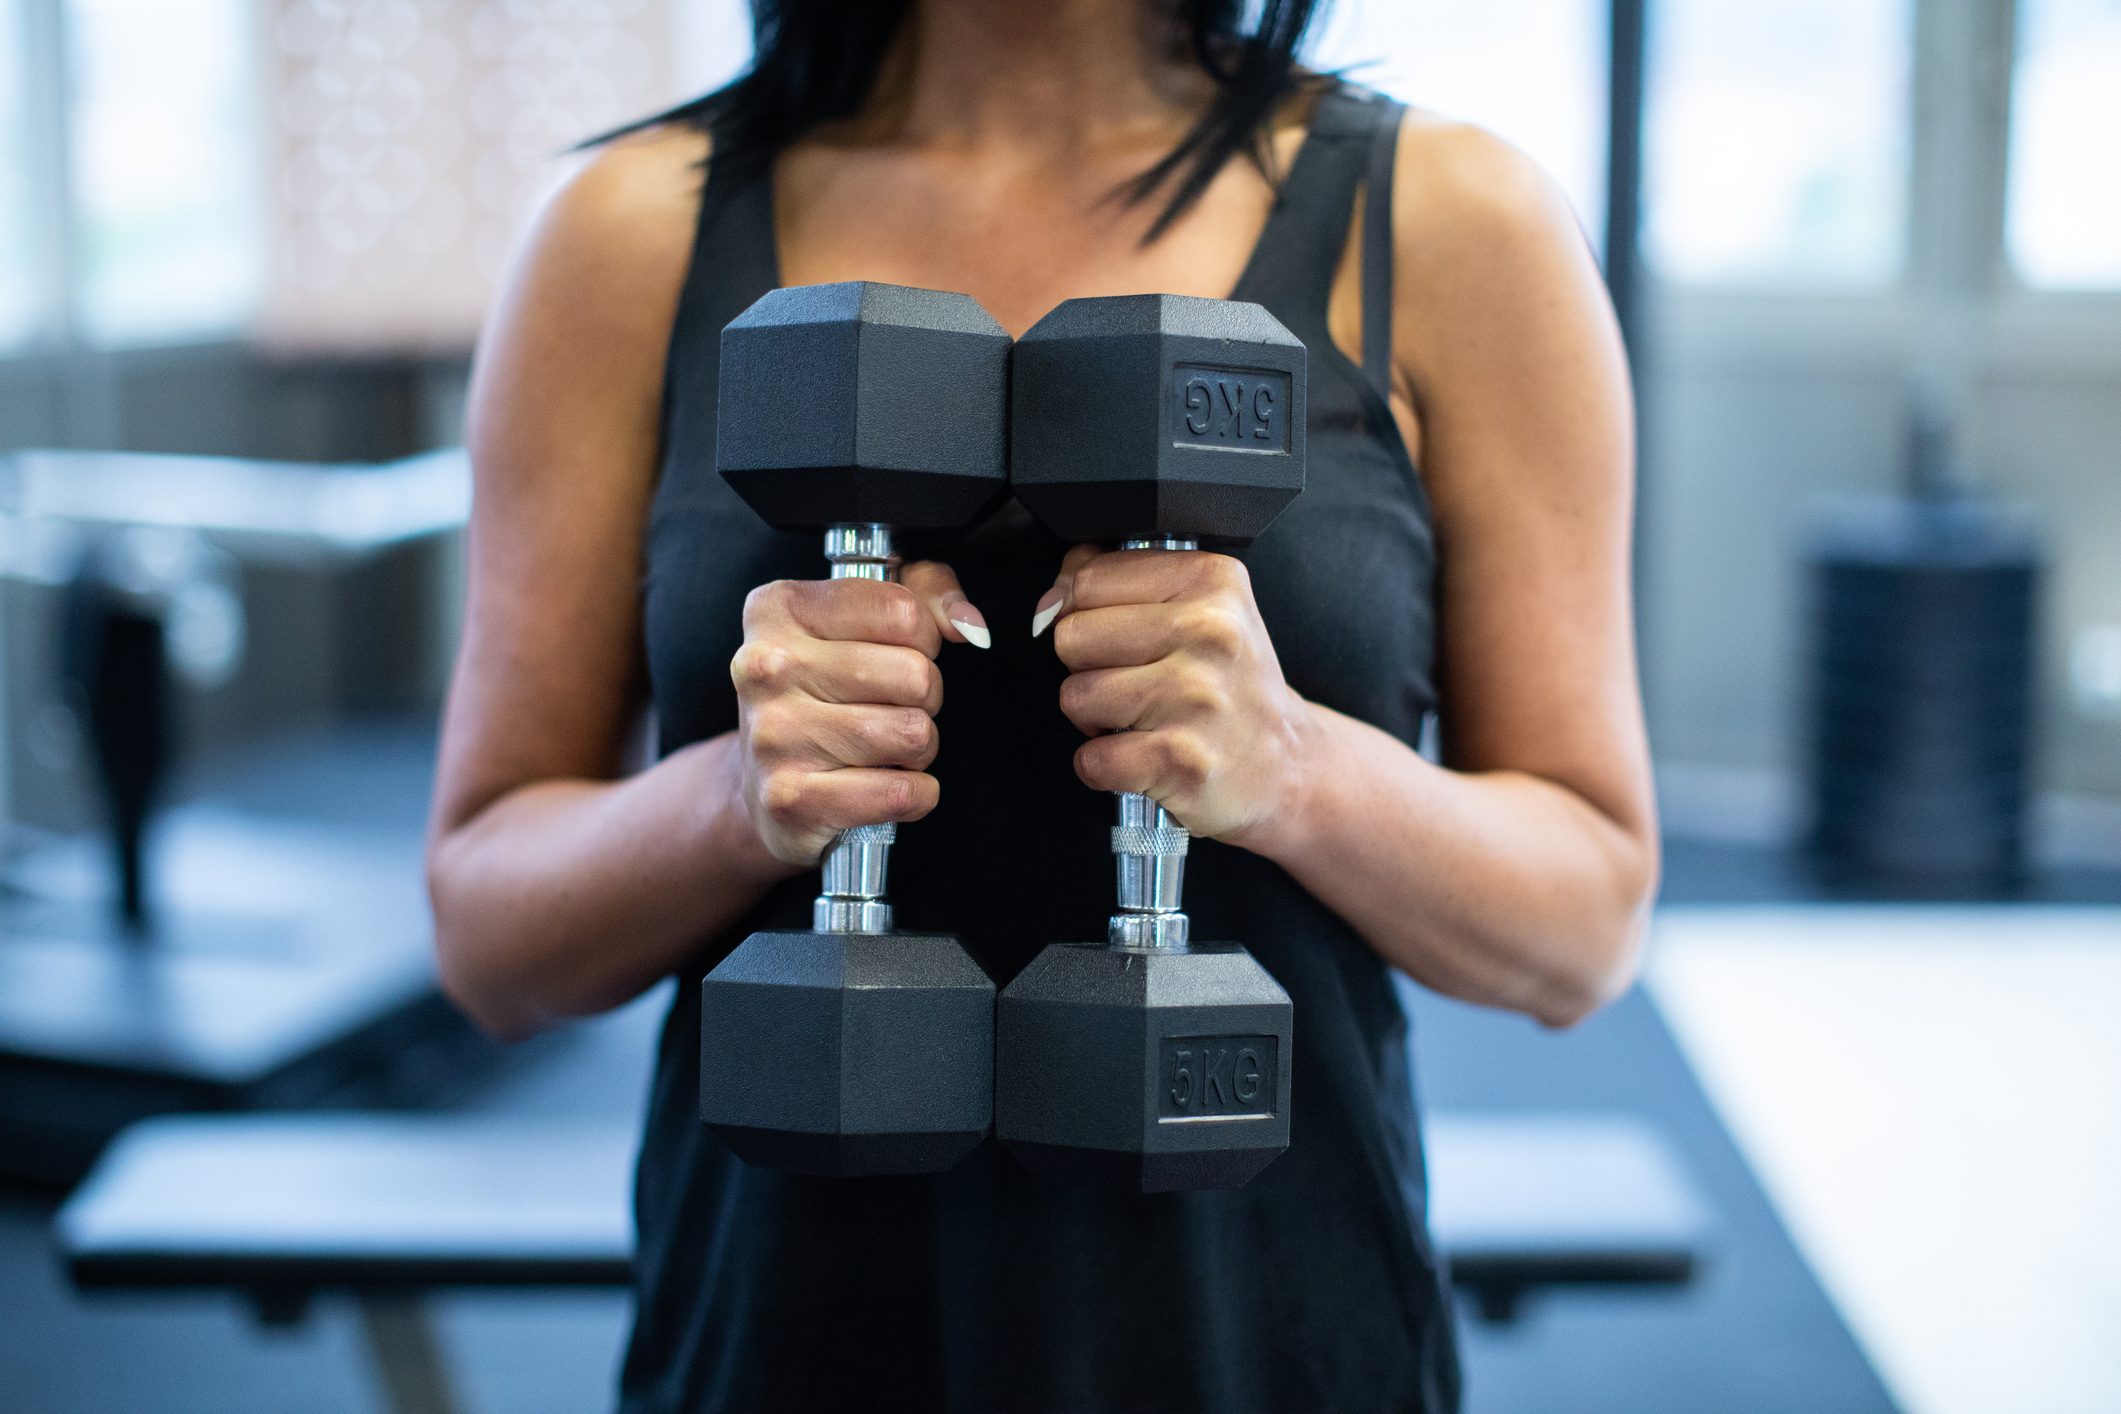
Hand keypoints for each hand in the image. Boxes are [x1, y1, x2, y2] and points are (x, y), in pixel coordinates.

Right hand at [731, 562, 986, 866]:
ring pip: (913, 734)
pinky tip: (882, 785)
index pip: (902, 611)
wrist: (761, 784)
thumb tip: (968, 624)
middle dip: (925, 696)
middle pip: (914, 674)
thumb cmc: (821, 693)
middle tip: (893, 707)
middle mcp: (766, 668)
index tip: (899, 653)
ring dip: (918, 748)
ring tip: (885, 747)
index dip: (923, 638)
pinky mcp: (791, 800)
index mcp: (779, 610)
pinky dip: (914, 794)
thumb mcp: (862, 621)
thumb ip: (926, 594)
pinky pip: (900, 792)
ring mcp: (774, 735)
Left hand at [1041, 544, 1310, 845]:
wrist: (1286, 764)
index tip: (1120, 637)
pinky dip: (1105, 767)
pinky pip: (1091, 758)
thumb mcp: (1201, 608)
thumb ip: (1121, 585)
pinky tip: (1145, 758)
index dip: (1086, 613)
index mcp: (1211, 580)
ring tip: (1145, 720)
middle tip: (1137, 683)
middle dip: (1088, 667)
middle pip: (1072, 637)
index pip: (1087, 578)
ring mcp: (1197, 698)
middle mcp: (1210, 632)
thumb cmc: (1230, 686)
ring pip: (1076, 696)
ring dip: (1096, 720)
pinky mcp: (1181, 760)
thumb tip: (1050, 602)